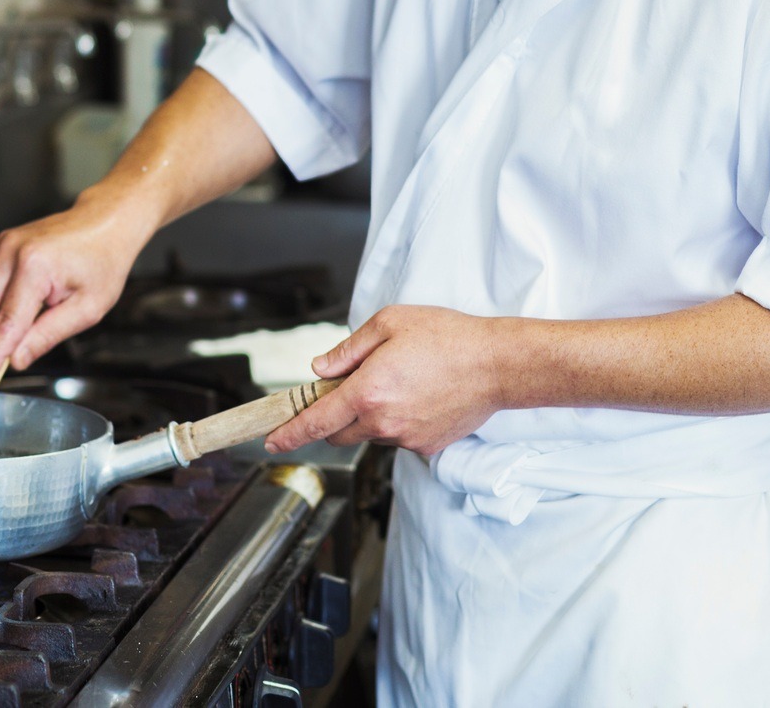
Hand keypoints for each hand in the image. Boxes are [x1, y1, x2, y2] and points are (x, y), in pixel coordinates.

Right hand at [0, 188, 155, 382]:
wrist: (108, 222)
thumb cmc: (105, 259)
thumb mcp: (88, 308)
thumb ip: (48, 335)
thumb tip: (17, 359)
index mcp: (35, 266)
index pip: (5, 323)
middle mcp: (11, 251)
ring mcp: (3, 246)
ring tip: (3, 350)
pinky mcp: (2, 247)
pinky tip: (11, 324)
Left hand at [263, 305, 509, 456]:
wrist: (497, 364)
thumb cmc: (447, 336)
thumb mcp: (390, 323)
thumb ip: (348, 349)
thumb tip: (320, 368)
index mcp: (367, 391)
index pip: (315, 421)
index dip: (288, 434)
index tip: (271, 441)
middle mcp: (382, 421)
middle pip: (339, 433)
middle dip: (335, 416)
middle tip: (354, 386)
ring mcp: (405, 438)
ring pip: (370, 434)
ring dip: (371, 416)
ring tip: (402, 383)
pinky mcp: (426, 447)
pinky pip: (398, 437)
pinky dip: (399, 421)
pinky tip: (421, 397)